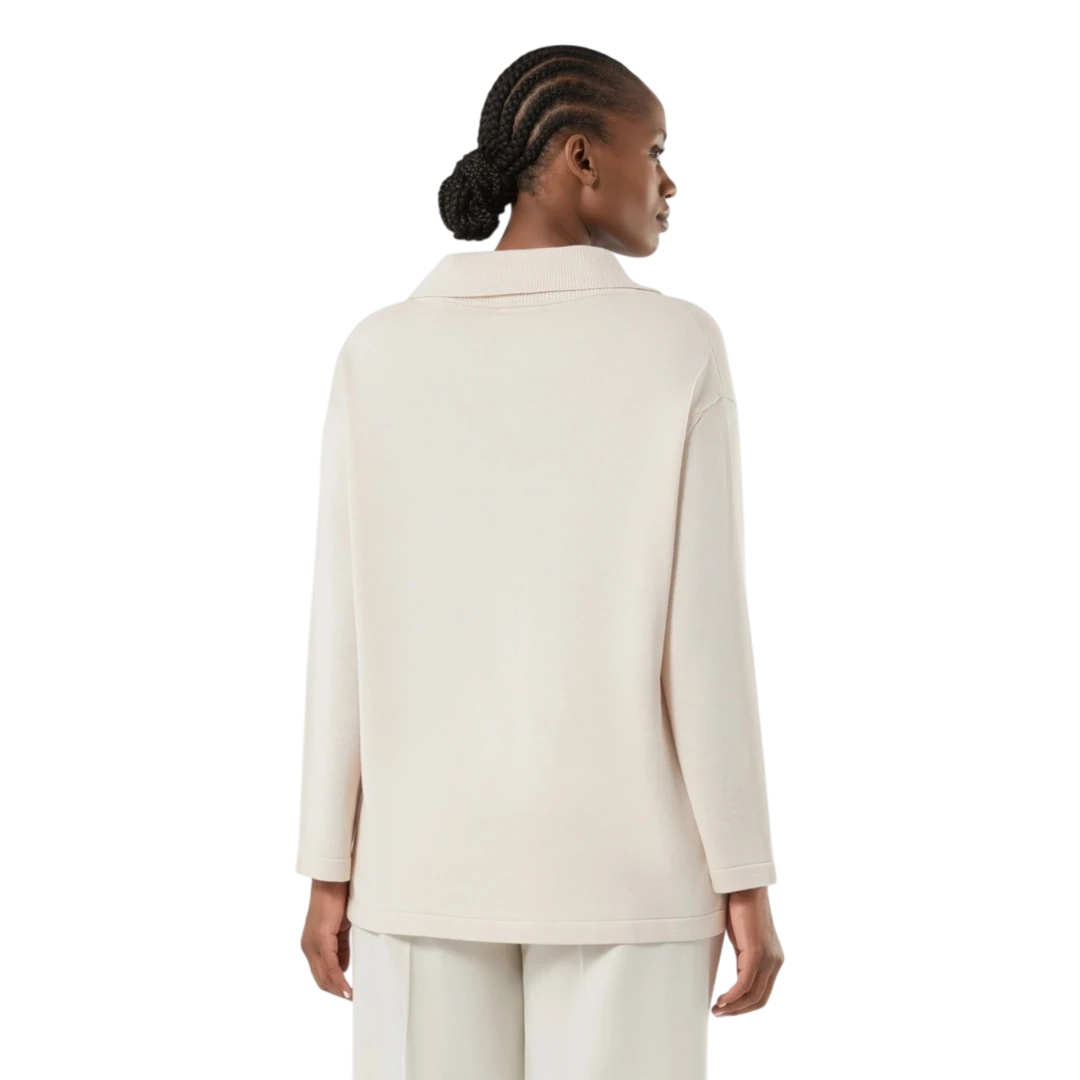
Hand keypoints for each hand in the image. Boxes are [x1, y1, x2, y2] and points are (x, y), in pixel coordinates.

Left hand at [299, 880, 352, 1000]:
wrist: (334, 880)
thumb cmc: (339, 900)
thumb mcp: (341, 930)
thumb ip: (342, 948)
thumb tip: (345, 966)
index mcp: (312, 944)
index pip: (320, 973)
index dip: (332, 986)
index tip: (346, 994)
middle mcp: (308, 946)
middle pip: (320, 978)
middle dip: (335, 990)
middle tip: (351, 998)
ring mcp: (312, 943)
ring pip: (324, 974)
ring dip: (338, 987)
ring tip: (351, 995)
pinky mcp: (320, 938)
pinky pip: (329, 965)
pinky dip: (339, 978)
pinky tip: (347, 987)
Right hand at [711, 886, 782, 1018]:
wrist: (743, 887)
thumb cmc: (738, 910)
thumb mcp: (740, 941)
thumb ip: (739, 957)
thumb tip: (726, 975)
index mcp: (773, 960)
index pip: (762, 993)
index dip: (744, 1006)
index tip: (726, 1008)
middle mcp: (775, 962)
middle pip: (759, 999)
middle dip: (738, 1010)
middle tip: (718, 1013)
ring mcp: (768, 959)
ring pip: (753, 995)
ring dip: (733, 1006)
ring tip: (716, 1009)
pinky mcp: (757, 953)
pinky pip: (745, 984)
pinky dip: (732, 996)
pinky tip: (721, 1000)